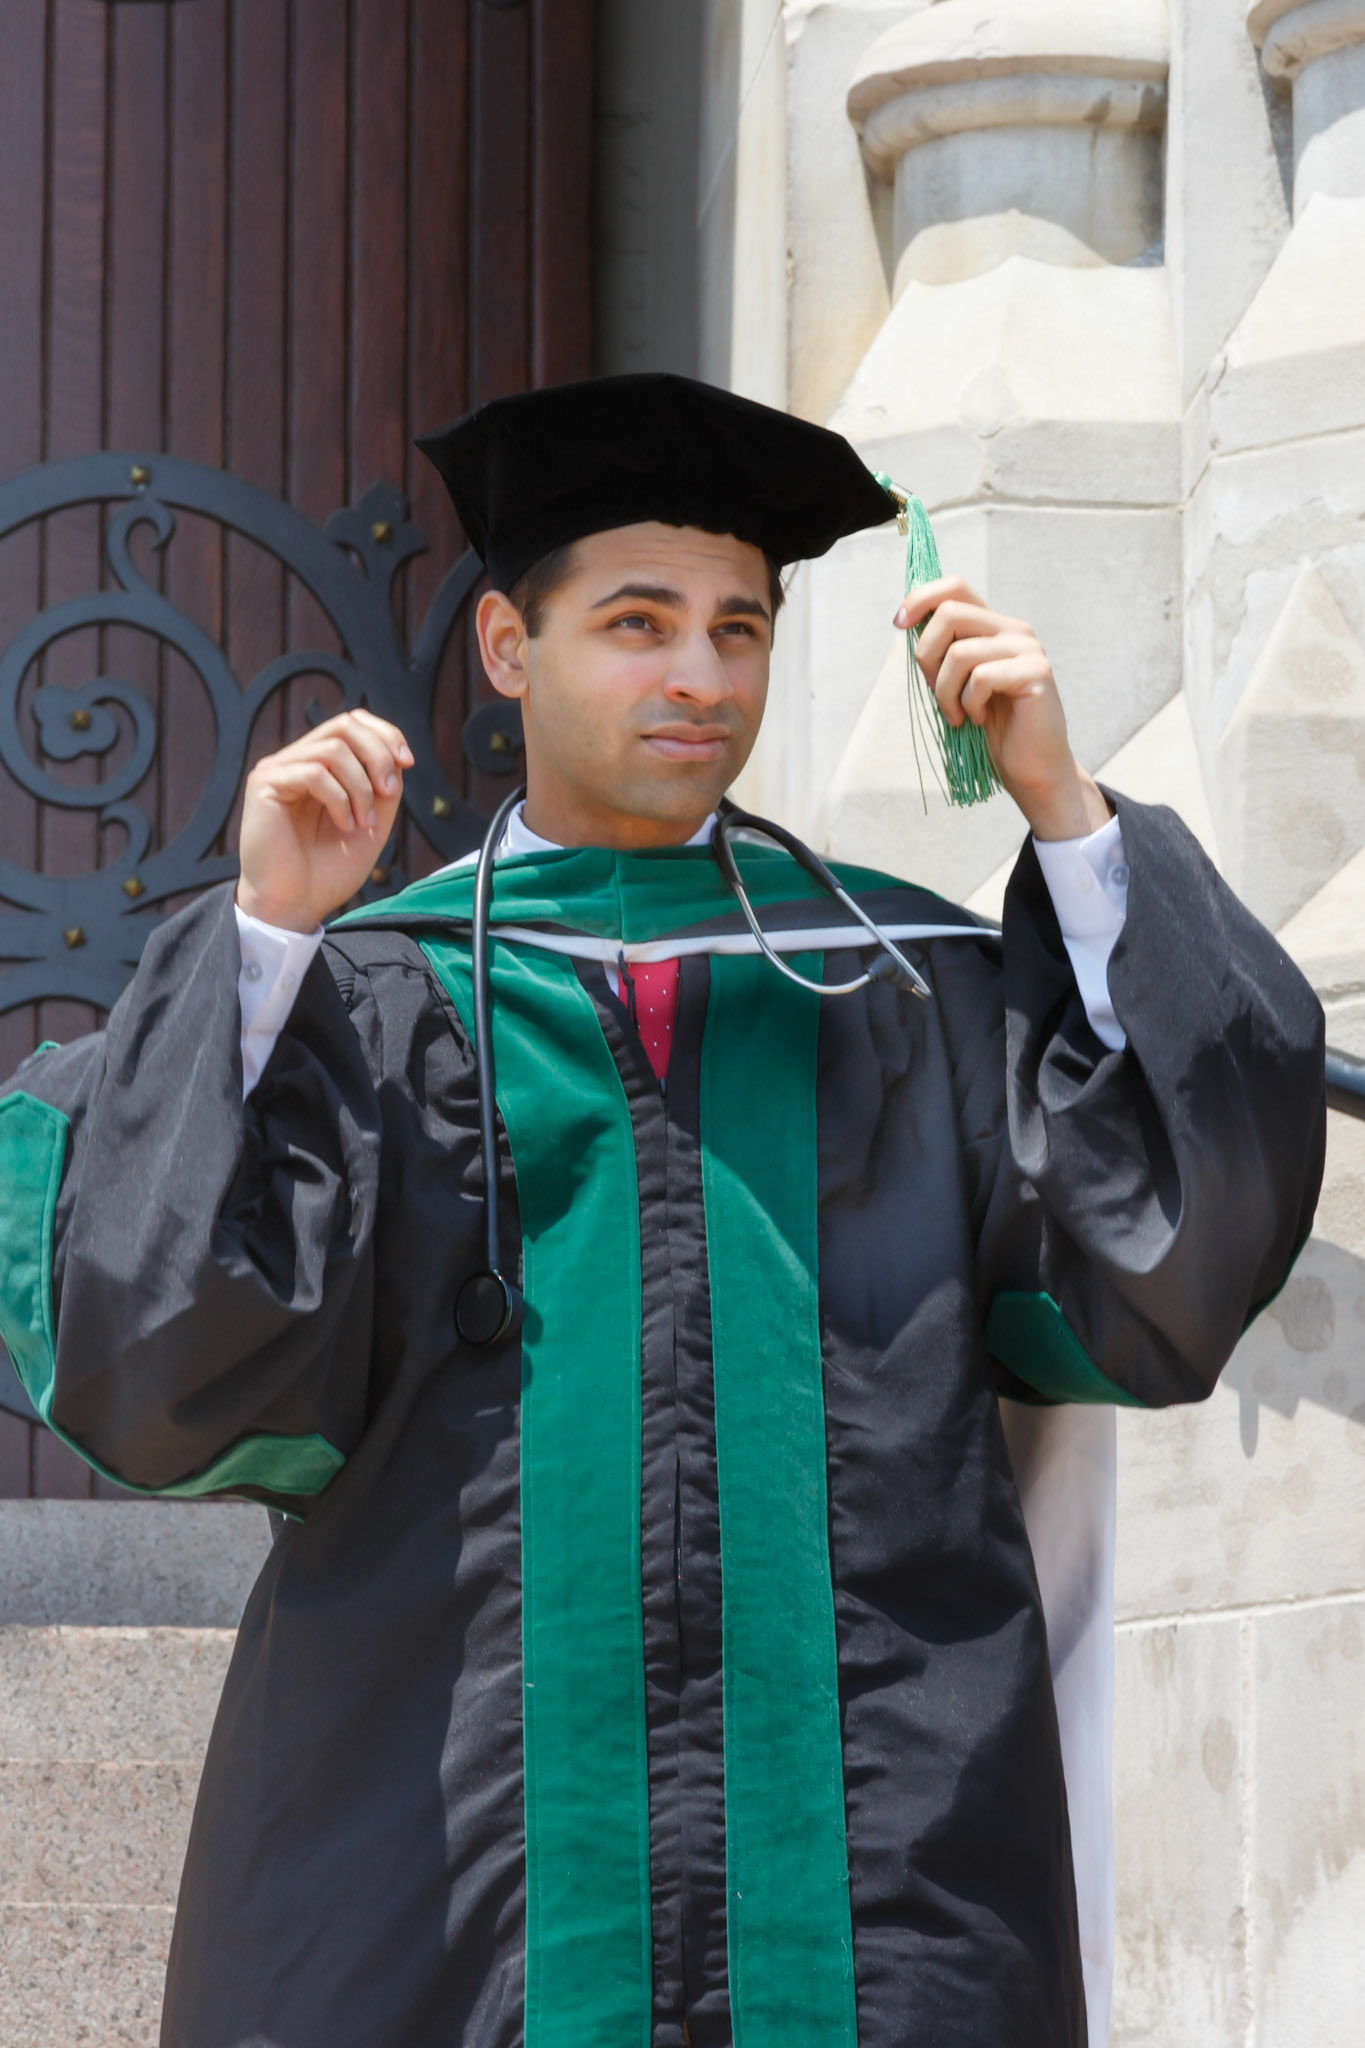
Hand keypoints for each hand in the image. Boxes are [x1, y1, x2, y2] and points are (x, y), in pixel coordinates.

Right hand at [236, 710, 414, 931]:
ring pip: (333, 749)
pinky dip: (340, 799)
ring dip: (361, 787)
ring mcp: (279, 770)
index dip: (385, 734)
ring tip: (362, 824)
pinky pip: (313, 772)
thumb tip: (395, 755)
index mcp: (321, 767)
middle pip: (345, 725)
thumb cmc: (329, 870)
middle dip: (379, 756)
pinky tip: (343, 826)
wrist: (297, 905)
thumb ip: (382, 786)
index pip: (352, 724)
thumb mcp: (371, 821)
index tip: (408, 763)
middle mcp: (297, 761)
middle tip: (390, 794)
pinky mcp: (264, 784)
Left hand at [895, 577, 1111, 840]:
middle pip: (949, 613)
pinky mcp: (1036, 673)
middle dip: (927, 656)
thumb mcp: (957, 684)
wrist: (1030, 770)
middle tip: (936, 692)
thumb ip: (943, 652)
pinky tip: (979, 720)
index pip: (955, 586)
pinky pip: (981, 678)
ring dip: (945, 692)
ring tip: (958, 715)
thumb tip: (905, 622)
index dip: (920, 598)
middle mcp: (1014, 630)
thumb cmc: (992, 730)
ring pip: (960, 652)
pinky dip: (969, 704)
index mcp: (994, 627)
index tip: (898, 624)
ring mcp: (1028, 649)